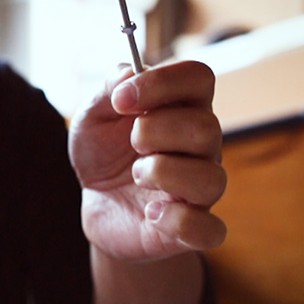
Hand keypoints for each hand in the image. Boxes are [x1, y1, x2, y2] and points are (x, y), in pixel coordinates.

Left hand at [68, 61, 225, 261]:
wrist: (96, 203)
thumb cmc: (103, 153)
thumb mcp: (92, 116)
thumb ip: (109, 90)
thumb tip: (128, 74)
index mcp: (182, 108)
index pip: (199, 77)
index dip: (161, 82)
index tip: (121, 99)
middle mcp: (201, 146)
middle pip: (206, 128)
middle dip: (155, 131)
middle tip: (130, 143)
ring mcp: (199, 188)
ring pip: (211, 178)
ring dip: (163, 173)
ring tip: (136, 175)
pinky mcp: (191, 229)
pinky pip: (209, 230)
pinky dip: (179, 222)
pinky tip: (151, 214)